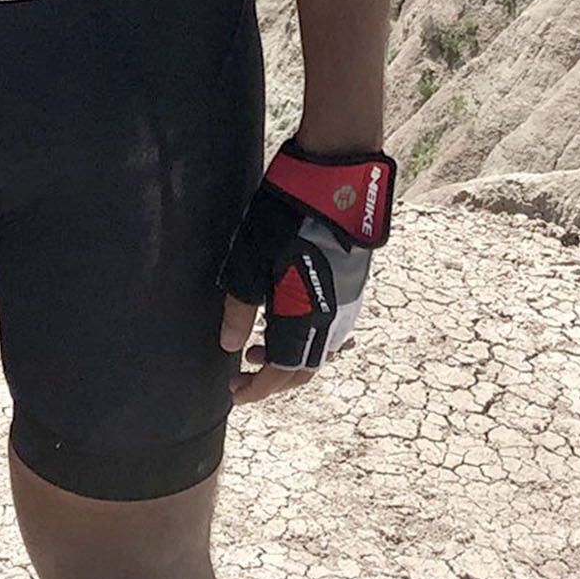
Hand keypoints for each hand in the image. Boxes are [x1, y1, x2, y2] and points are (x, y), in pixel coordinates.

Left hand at [219, 144, 394, 402]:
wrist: (333, 184)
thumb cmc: (286, 218)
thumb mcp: (248, 261)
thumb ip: (238, 308)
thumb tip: (229, 346)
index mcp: (306, 320)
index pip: (282, 373)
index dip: (258, 389)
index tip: (235, 394)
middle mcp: (332, 321)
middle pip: (303, 369)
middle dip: (271, 379)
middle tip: (241, 376)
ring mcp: (346, 305)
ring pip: (318, 350)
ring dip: (287, 357)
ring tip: (255, 347)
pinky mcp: (350, 287)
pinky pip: (329, 330)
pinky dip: (304, 337)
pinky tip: (284, 321)